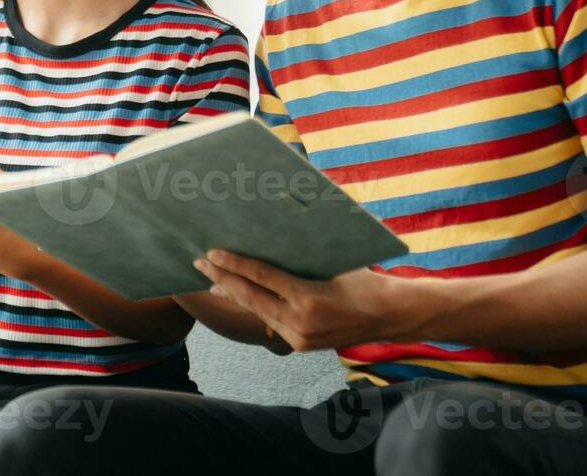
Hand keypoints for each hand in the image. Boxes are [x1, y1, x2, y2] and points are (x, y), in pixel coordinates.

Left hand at [193, 250, 431, 352]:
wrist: (388, 315)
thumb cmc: (362, 279)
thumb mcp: (330, 262)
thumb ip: (298, 259)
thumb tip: (264, 240)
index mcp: (309, 297)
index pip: (262, 277)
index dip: (234, 264)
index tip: (211, 252)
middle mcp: (301, 321)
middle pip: (252, 297)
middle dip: (222, 278)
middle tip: (198, 263)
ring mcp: (300, 337)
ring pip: (257, 311)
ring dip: (232, 294)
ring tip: (210, 280)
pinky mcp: (301, 345)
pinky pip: (270, 320)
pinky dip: (253, 306)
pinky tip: (237, 296)